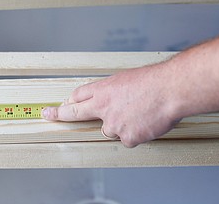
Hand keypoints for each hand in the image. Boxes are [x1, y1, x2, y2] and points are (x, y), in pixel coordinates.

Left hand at [42, 64, 180, 147]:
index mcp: (103, 89)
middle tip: (48, 114)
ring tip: (138, 115)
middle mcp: (103, 107)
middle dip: (59, 114)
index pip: (78, 95)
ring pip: (110, 130)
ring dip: (119, 126)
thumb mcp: (126, 79)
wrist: (170, 90)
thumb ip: (113, 91)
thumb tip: (111, 99)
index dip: (71, 100)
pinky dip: (135, 134)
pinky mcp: (126, 137)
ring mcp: (113, 124)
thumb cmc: (153, 81)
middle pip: (75, 112)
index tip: (63, 104)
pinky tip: (145, 123)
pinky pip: (127, 139)